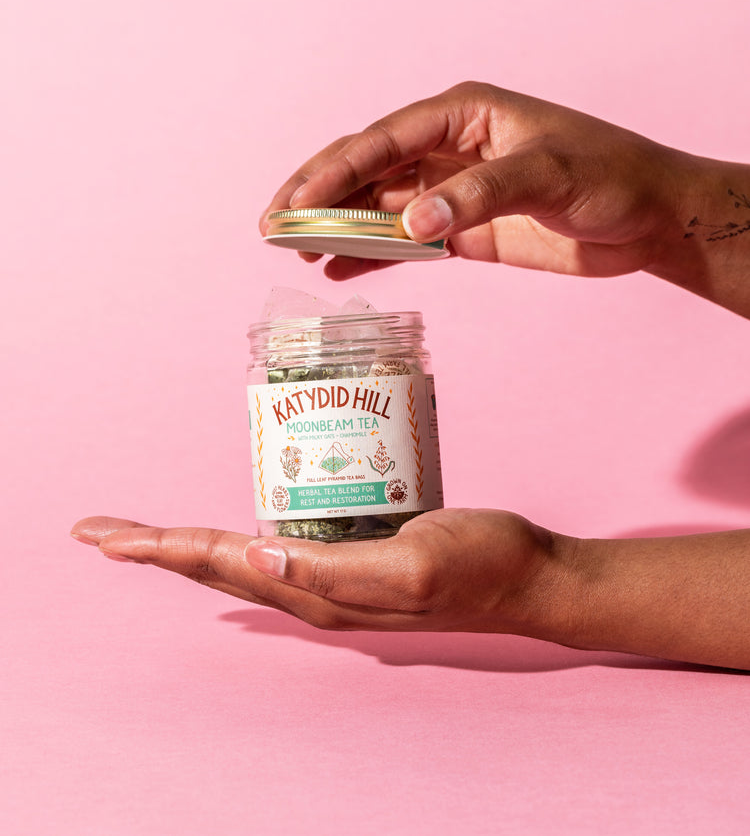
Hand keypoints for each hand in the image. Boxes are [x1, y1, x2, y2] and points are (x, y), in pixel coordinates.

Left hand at [70, 509, 571, 632]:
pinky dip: (237, 539)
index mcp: (321, 592)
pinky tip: (233, 530)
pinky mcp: (353, 558)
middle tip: (101, 534)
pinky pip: (278, 549)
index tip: (107, 538)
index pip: (222, 564)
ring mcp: (333, 578)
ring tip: (147, 536)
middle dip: (155, 551)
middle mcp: (316, 591)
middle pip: (215, 568)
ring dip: (186, 548)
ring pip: (240, 562)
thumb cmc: (480, 564)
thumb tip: (261, 558)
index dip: (162, 549)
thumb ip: (339, 569)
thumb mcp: (414, 565)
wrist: (525, 574)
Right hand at [261, 81, 692, 280]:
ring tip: (293, 249)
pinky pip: (406, 242)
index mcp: (462, 116)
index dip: (334, 171)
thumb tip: (411, 226)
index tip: (295, 203)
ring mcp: (453, 192)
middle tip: (272, 225)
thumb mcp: (546, 177)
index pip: (382, 140)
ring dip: (337, 226)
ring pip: (380, 206)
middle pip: (368, 169)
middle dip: (319, 195)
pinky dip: (373, 254)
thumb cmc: (608, 177)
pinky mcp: (465, 232)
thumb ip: (477, 197)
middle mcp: (449, 149)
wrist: (648, 218)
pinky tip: (340, 269)